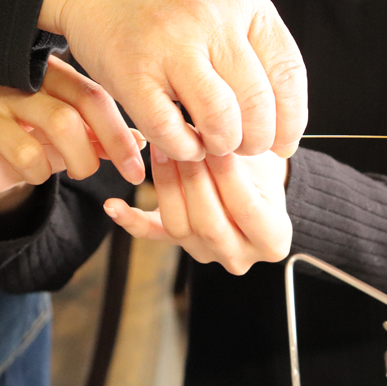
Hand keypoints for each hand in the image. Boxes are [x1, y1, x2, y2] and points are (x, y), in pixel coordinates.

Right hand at [0, 56, 145, 214]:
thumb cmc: (39, 143)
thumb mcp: (76, 142)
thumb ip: (105, 140)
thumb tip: (142, 140)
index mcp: (50, 80)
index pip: (91, 99)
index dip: (117, 137)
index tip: (135, 170)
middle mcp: (14, 86)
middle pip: (62, 120)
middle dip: (83, 158)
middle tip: (85, 173)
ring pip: (23, 145)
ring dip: (40, 172)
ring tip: (39, 173)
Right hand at [40, 0, 307, 161]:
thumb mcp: (220, 0)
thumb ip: (253, 45)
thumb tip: (286, 118)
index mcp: (243, 0)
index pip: (288, 75)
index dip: (291, 121)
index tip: (283, 142)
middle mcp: (211, 19)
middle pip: (258, 106)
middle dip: (257, 140)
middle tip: (245, 145)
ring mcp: (170, 46)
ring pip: (221, 123)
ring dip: (224, 146)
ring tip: (215, 142)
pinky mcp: (131, 74)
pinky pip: (172, 133)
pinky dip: (185, 149)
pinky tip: (185, 142)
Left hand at [104, 148, 290, 274]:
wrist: (256, 185)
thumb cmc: (263, 169)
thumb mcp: (265, 160)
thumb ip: (244, 154)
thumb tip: (214, 130)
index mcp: (273, 241)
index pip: (247, 210)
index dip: (228, 176)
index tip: (216, 143)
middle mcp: (239, 256)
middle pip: (210, 223)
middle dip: (194, 179)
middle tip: (184, 142)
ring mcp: (206, 253)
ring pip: (179, 226)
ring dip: (167, 185)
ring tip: (163, 149)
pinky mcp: (178, 244)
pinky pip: (152, 235)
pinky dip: (130, 220)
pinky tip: (113, 205)